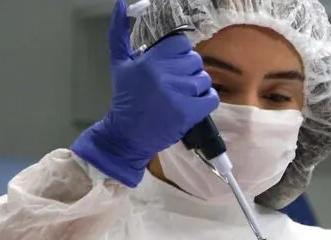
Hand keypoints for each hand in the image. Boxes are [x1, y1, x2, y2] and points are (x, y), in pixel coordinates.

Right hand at [71, 0, 218, 186]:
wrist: (127, 135)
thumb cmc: (126, 99)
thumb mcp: (120, 64)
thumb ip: (119, 33)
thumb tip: (121, 4)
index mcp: (149, 60)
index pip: (181, 43)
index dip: (181, 54)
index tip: (173, 66)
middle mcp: (163, 75)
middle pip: (195, 60)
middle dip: (189, 71)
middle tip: (177, 83)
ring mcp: (177, 94)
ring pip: (204, 79)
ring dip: (198, 87)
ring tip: (184, 95)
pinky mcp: (188, 112)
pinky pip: (211, 98)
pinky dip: (206, 101)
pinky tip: (194, 104)